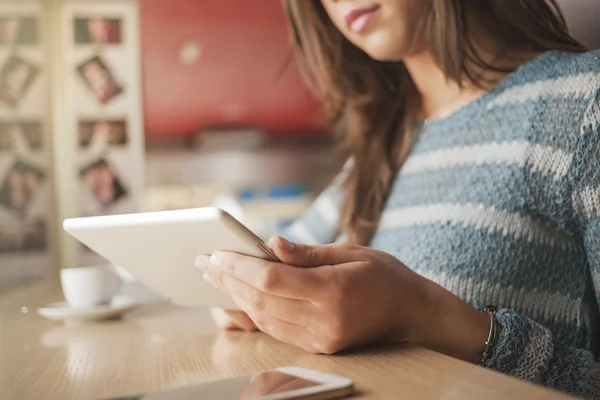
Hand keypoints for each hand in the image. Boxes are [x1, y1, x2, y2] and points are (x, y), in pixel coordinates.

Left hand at [196, 238, 489, 358]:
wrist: (412, 315)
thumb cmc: (385, 276)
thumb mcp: (352, 252)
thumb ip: (308, 253)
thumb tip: (271, 244)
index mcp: (334, 291)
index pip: (272, 280)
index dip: (239, 267)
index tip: (217, 254)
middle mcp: (324, 320)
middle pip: (261, 301)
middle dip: (228, 280)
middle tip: (205, 263)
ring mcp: (321, 338)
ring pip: (264, 318)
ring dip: (234, 297)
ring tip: (214, 278)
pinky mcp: (319, 347)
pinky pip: (276, 330)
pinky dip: (251, 314)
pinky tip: (235, 301)